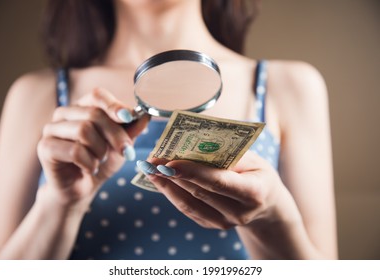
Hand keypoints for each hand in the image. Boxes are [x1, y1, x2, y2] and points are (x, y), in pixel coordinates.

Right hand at [37, 88, 148, 206]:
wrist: (81, 188)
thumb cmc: (100, 162)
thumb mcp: (121, 145)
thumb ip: (131, 130)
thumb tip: (145, 115)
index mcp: (83, 106)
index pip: (97, 95)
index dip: (114, 105)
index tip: (128, 118)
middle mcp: (65, 113)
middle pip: (94, 114)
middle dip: (116, 135)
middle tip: (127, 152)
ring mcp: (51, 128)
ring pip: (83, 131)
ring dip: (100, 151)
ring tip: (100, 161)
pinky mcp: (45, 147)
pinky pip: (74, 150)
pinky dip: (88, 163)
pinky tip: (89, 169)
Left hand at [142, 151, 285, 228]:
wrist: (266, 205)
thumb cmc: (258, 174)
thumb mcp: (253, 159)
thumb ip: (227, 155)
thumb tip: (192, 146)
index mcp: (253, 193)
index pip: (218, 182)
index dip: (192, 173)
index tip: (168, 163)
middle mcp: (239, 213)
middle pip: (199, 193)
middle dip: (172, 175)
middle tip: (152, 159)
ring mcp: (225, 223)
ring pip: (188, 204)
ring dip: (165, 185)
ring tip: (148, 168)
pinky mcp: (212, 225)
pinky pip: (188, 209)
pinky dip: (171, 193)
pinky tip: (159, 180)